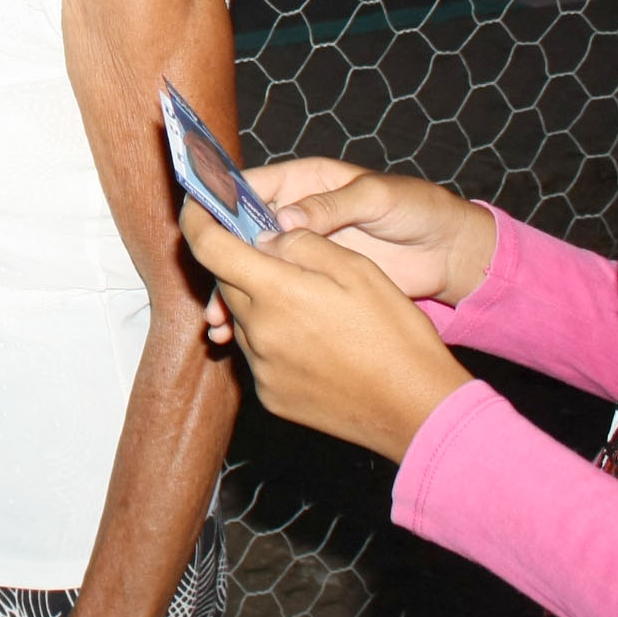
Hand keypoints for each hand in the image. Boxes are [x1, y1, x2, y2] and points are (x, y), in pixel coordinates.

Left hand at [181, 200, 472, 462]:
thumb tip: (267, 237)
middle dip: (241, 264)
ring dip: (261, 304)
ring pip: (244, 320)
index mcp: (276, 293)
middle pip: (227, 284)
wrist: (419, 411)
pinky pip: (259, 356)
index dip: (198, 220)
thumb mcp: (358, 269)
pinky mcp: (272, 397)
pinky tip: (312, 342)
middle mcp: (259, 334)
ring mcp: (263, 371)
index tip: (197, 205)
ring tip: (308, 306)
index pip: (210, 247)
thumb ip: (302, 243)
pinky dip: (273, 340)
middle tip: (273, 256)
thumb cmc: (396, 335)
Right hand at [202, 160, 496, 343]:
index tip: (196, 222)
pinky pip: (275, 295)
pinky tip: (239, 334)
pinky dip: (255, 313)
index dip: (220, 203)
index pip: (249, 188)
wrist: (452, 253)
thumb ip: (332, 206)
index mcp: (304, 184)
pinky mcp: (314, 283)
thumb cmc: (418, 210)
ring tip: (218, 321)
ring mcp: (303, 252)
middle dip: (219, 259)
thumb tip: (284, 222)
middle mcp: (295, 216)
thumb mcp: (378, 198)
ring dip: (231, 293)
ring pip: (252, 270)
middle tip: (206, 284)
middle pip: (241, 235)